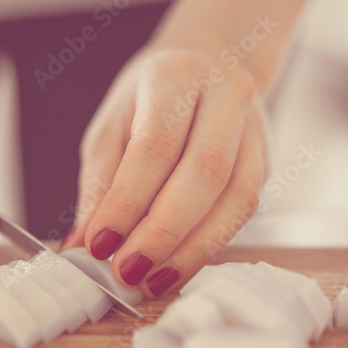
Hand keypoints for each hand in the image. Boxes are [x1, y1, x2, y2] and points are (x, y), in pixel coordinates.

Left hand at [64, 48, 268, 296]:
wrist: (211, 65)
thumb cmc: (150, 99)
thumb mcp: (111, 127)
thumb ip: (98, 185)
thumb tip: (81, 246)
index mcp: (177, 77)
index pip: (155, 145)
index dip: (126, 201)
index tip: (99, 245)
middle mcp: (226, 95)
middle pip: (204, 172)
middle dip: (162, 232)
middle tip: (127, 271)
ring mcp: (255, 128)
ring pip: (235, 197)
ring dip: (192, 249)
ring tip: (153, 281)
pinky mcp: (266, 159)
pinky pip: (245, 210)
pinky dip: (210, 245)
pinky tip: (178, 267)